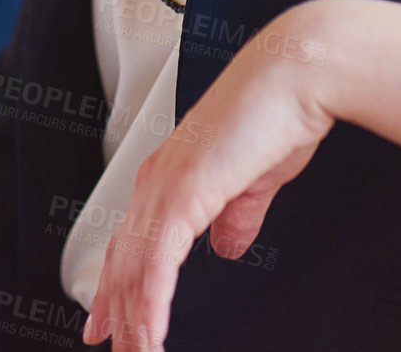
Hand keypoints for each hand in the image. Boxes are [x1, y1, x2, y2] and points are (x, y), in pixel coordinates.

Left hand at [84, 3, 336, 350]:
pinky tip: (151, 340)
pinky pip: (156, 267)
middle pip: (122, 261)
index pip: (129, 239)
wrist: (294, 76)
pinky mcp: (182, 194)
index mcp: (171, 171)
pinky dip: (151, 309)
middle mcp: (157, 178)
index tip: (106, 322)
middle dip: (116, 313)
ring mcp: (165, 185)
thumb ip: (237, 213)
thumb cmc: (280, 114)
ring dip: (134, 322)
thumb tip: (229, 246)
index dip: (115, 285)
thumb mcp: (255, 178)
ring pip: (134, 270)